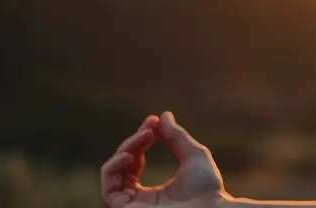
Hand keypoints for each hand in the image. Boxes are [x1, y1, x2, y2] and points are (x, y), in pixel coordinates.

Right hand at [101, 111, 227, 207]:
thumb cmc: (207, 189)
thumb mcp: (194, 155)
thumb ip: (177, 136)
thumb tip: (164, 116)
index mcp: (152, 194)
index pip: (134, 165)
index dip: (140, 140)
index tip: (153, 121)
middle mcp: (138, 203)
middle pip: (121, 169)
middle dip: (133, 143)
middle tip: (150, 129)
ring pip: (112, 175)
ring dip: (124, 151)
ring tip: (143, 138)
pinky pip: (108, 191)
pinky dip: (113, 168)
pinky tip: (130, 155)